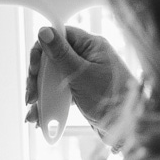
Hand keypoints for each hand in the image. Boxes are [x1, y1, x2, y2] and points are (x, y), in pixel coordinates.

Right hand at [24, 26, 136, 144]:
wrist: (128, 128)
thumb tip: (44, 31)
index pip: (59, 37)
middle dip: (38, 77)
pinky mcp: (82, 92)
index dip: (41, 50)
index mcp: (91, 46)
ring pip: (54, 78)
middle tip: (31, 95)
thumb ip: (61, 54)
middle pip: (52, 59)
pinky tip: (41, 117)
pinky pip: (61, 93)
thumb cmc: (111, 99)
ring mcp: (84, 75)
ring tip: (33, 111)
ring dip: (41, 93)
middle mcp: (87, 57)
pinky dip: (50, 103)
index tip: (33, 68)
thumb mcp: (81, 74)